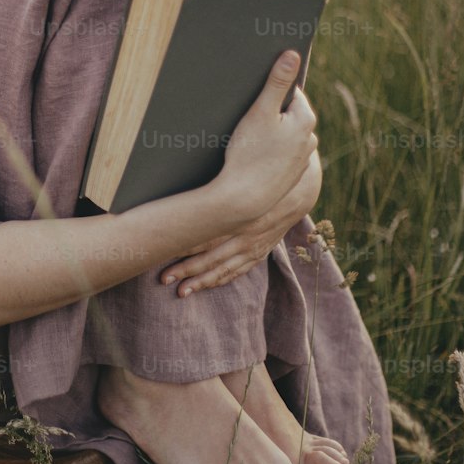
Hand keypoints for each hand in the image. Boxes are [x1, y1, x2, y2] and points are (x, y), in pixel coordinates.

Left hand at [159, 149, 321, 295]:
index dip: (185, 245)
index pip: (208, 233)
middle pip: (213, 255)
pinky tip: (204, 286)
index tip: (163, 253)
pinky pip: (239, 269)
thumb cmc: (262, 173)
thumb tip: (186, 174)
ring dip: (202, 281)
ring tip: (181, 292)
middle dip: (187, 269)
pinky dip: (221, 279)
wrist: (299, 185)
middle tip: (164, 278)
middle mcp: (248, 234)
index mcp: (241, 214)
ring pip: (226, 268)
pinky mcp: (262, 250)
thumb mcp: (241, 171)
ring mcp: (256, 245)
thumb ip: (217, 179)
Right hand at [213, 49, 317, 225]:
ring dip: (269, 134)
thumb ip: (277, 81)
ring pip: (284, 136)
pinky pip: (279, 155)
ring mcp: (301, 159)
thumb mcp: (261, 110)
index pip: (291, 92)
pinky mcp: (291, 175)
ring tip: (247, 142)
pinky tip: (251, 159)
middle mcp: (309, 138)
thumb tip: (292, 54)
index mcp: (305, 118)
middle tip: (247, 121)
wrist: (245, 198)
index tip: (253, 100)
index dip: (270, 93)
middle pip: (287, 114)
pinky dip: (268, 153)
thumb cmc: (250, 152)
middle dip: (270, 113)